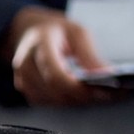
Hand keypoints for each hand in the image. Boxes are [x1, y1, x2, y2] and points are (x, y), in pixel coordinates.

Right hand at [3, 7, 117, 107]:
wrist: (30, 31)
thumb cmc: (57, 30)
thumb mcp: (77, 32)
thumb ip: (89, 54)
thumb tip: (106, 75)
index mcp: (39, 45)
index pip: (55, 74)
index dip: (77, 87)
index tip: (101, 90)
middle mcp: (26, 64)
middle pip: (55, 91)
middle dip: (84, 96)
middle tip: (111, 94)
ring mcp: (23, 79)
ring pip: (53, 100)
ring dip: (79, 101)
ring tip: (104, 95)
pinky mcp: (27, 90)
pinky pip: (50, 102)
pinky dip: (69, 101)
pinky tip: (87, 95)